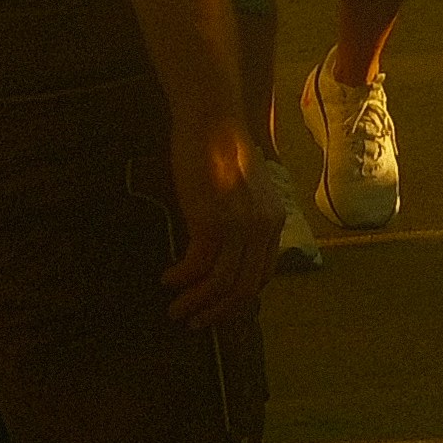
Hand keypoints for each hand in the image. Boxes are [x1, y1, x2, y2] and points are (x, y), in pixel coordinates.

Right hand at [159, 106, 275, 325]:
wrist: (211, 121)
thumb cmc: (222, 153)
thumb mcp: (245, 193)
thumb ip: (245, 224)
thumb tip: (226, 259)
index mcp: (274, 222)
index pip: (261, 278)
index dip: (238, 301)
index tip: (216, 310)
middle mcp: (263, 227)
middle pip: (243, 288)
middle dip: (217, 312)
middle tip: (194, 322)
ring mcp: (239, 225)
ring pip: (220, 284)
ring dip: (195, 303)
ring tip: (175, 309)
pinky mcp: (211, 220)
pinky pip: (197, 266)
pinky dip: (181, 279)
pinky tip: (168, 279)